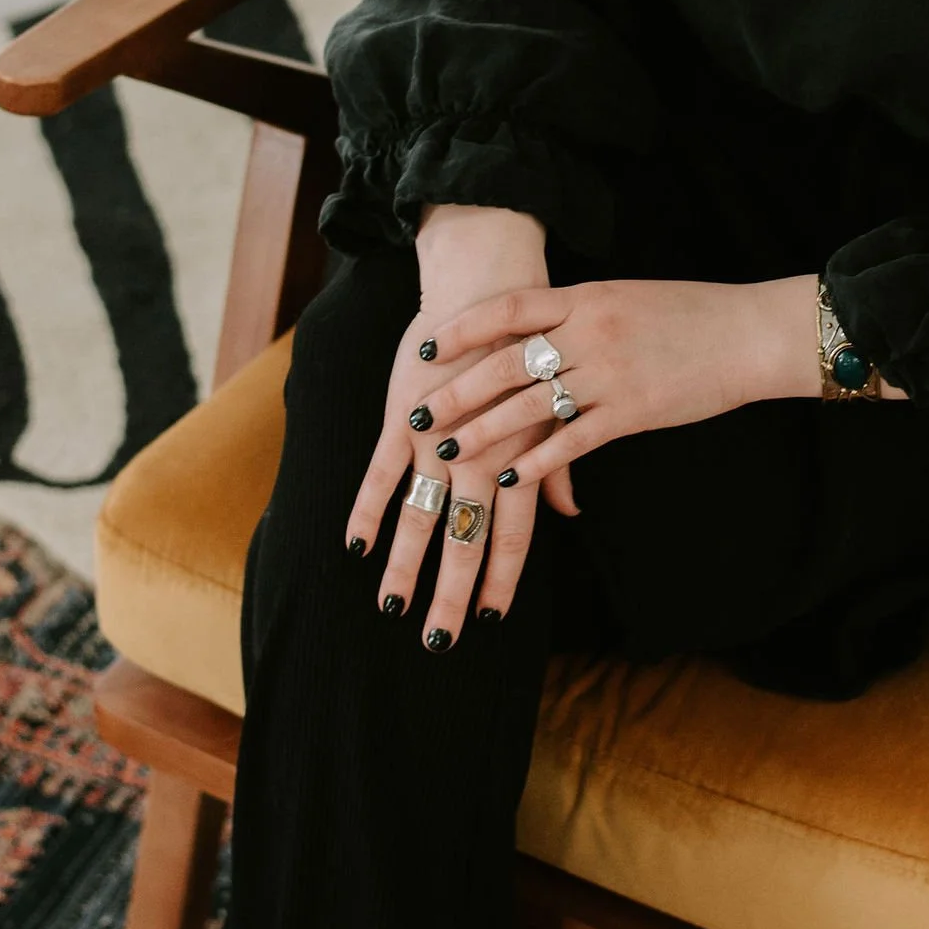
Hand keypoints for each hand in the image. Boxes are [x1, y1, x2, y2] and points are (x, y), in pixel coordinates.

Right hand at [346, 203, 551, 643]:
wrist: (493, 284)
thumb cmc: (530, 348)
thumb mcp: (552, 407)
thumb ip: (559, 464)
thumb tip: (572, 514)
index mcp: (520, 456)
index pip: (512, 535)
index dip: (500, 581)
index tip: (489, 621)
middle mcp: (480, 455)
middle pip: (463, 538)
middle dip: (449, 594)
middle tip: (438, 644)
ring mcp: (437, 438)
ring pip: (419, 516)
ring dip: (404, 567)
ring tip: (392, 610)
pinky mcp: (402, 415)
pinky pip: (380, 472)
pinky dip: (368, 510)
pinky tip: (356, 548)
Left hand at [348, 271, 824, 645]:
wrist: (749, 334)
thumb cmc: (691, 313)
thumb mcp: (626, 298)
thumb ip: (582, 312)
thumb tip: (539, 327)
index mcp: (586, 296)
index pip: (508, 308)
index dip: (462, 329)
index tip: (426, 346)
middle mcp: (590, 331)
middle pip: (506, 362)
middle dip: (457, 390)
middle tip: (418, 413)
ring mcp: (609, 373)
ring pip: (529, 405)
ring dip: (483, 431)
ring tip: (447, 452)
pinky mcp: (631, 412)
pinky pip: (571, 440)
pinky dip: (537, 463)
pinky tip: (509, 479)